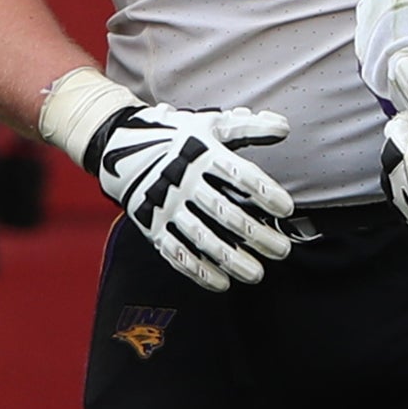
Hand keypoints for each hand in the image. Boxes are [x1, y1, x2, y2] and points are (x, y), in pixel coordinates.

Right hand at [39, 67, 295, 290]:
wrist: (120, 147)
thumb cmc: (179, 137)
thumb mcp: (211, 125)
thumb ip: (249, 128)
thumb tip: (285, 128)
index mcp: (202, 152)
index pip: (238, 175)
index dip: (264, 192)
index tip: (287, 209)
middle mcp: (184, 179)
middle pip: (224, 211)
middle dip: (256, 234)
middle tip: (282, 250)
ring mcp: (166, 204)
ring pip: (202, 236)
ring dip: (230, 259)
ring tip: (257, 274)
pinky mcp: (151, 225)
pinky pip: (175, 252)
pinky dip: (197, 270)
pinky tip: (222, 283)